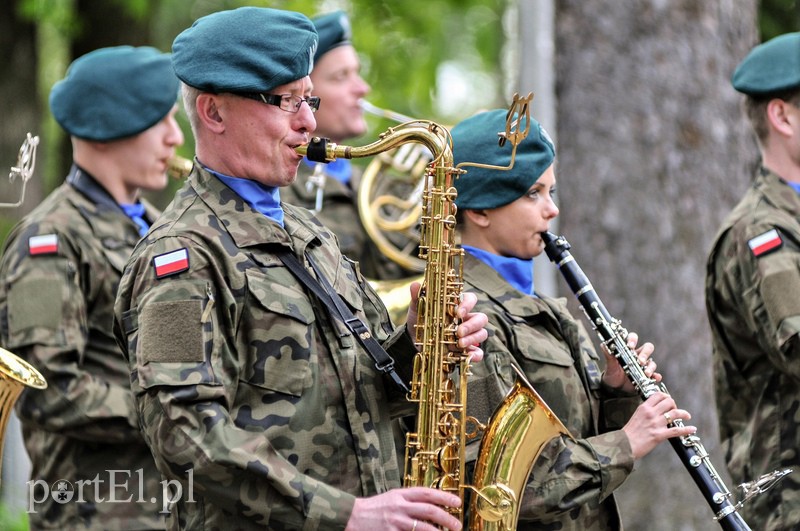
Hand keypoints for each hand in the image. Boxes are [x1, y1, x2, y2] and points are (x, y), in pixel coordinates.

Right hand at [346, 487, 461, 530]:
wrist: (352, 517)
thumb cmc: (375, 508)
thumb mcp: (392, 497)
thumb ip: (409, 499)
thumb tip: (432, 504)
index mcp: (400, 494)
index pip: (426, 493)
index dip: (444, 497)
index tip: (458, 502)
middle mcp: (399, 506)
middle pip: (429, 510)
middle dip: (447, 518)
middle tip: (458, 525)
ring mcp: (395, 522)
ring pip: (423, 527)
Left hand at [405, 284, 487, 362]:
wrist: (414, 341)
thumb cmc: (421, 321)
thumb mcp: (418, 309)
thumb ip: (418, 297)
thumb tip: (415, 285)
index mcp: (458, 306)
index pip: (471, 299)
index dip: (468, 304)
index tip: (458, 312)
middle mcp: (467, 319)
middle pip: (481, 318)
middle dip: (472, 325)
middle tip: (459, 332)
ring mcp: (469, 335)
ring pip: (482, 333)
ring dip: (473, 338)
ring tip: (459, 344)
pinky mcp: (467, 350)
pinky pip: (478, 352)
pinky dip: (476, 354)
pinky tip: (470, 357)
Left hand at [602, 332, 660, 391]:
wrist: (614, 388)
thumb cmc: (612, 373)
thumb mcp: (610, 365)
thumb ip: (608, 355)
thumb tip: (604, 344)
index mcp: (628, 350)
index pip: (633, 338)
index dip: (633, 339)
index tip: (630, 346)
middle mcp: (637, 356)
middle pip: (647, 348)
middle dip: (645, 353)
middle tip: (640, 361)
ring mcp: (643, 366)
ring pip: (652, 362)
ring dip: (650, 367)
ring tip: (646, 373)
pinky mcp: (646, 376)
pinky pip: (655, 375)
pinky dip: (656, 376)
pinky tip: (655, 378)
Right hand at [622, 392, 695, 458]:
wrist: (624, 445)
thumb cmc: (629, 433)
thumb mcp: (636, 416)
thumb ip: (646, 412)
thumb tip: (656, 410)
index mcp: (644, 407)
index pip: (658, 395)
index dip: (666, 396)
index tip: (669, 401)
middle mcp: (651, 413)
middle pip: (669, 402)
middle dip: (675, 405)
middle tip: (675, 410)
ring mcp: (656, 424)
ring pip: (675, 413)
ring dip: (683, 414)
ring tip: (687, 416)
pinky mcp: (659, 435)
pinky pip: (676, 430)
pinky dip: (686, 429)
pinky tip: (692, 429)